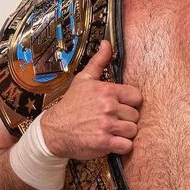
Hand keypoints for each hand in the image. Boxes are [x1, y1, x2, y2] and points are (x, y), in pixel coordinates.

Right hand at [40, 40, 142, 158]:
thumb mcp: (83, 80)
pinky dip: (122, 146)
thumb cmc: (70, 105)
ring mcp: (106, 125)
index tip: (120, 107)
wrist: (53, 130)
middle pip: (135, 115)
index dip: (130, 103)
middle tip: (113, 121)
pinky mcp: (104, 142)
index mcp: (106, 90)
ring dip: (124, 134)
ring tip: (112, 131)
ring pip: (133, 130)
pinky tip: (112, 142)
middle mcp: (108, 107)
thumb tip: (107, 43)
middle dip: (126, 119)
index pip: (136, 97)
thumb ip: (99, 62)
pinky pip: (127, 145)